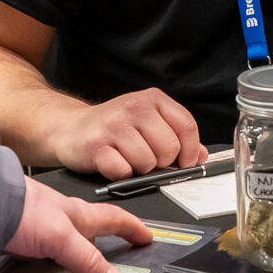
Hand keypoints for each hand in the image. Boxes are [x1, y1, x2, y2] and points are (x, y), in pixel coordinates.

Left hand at [6, 178, 148, 272]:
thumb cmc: (18, 206)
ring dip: (73, 261)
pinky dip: (48, 268)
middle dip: (103, 249)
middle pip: (89, 235)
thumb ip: (87, 261)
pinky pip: (42, 257)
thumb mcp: (61, 237)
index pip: (114, 219)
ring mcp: (39, 228)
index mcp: (77, 215)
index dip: (133, 228)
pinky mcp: (19, 239)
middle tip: (115, 265)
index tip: (147, 237)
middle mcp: (60, 220)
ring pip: (65, 247)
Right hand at [46, 88, 204, 178]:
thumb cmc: (113, 129)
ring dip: (139, 169)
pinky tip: (112, 163)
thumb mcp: (148, 123)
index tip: (185, 162)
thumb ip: (176, 137)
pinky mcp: (96, 144)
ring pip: (147, 162)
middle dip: (161, 162)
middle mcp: (134, 107)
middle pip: (169, 147)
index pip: (187, 126)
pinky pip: (122, 170)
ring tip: (127, 159)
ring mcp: (114, 124)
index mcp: (153, 99)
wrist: (70, 128)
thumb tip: (201, 156)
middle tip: (147, 159)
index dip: (190, 150)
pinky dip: (120, 174)